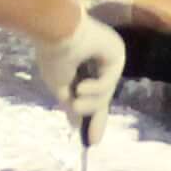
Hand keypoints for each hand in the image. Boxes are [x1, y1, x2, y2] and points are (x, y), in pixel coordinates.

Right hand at [36, 13, 132, 139]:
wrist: (55, 30)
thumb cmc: (53, 54)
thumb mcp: (58, 86)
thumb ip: (70, 104)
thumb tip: (76, 124)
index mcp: (81, 65)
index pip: (90, 94)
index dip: (90, 115)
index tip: (90, 140)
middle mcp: (97, 60)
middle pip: (103, 95)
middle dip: (97, 117)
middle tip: (94, 141)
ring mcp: (108, 56)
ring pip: (105, 92)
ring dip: (90, 103)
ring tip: (75, 102)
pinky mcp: (117, 52)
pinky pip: (109, 81)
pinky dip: (96, 89)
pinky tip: (81, 87)